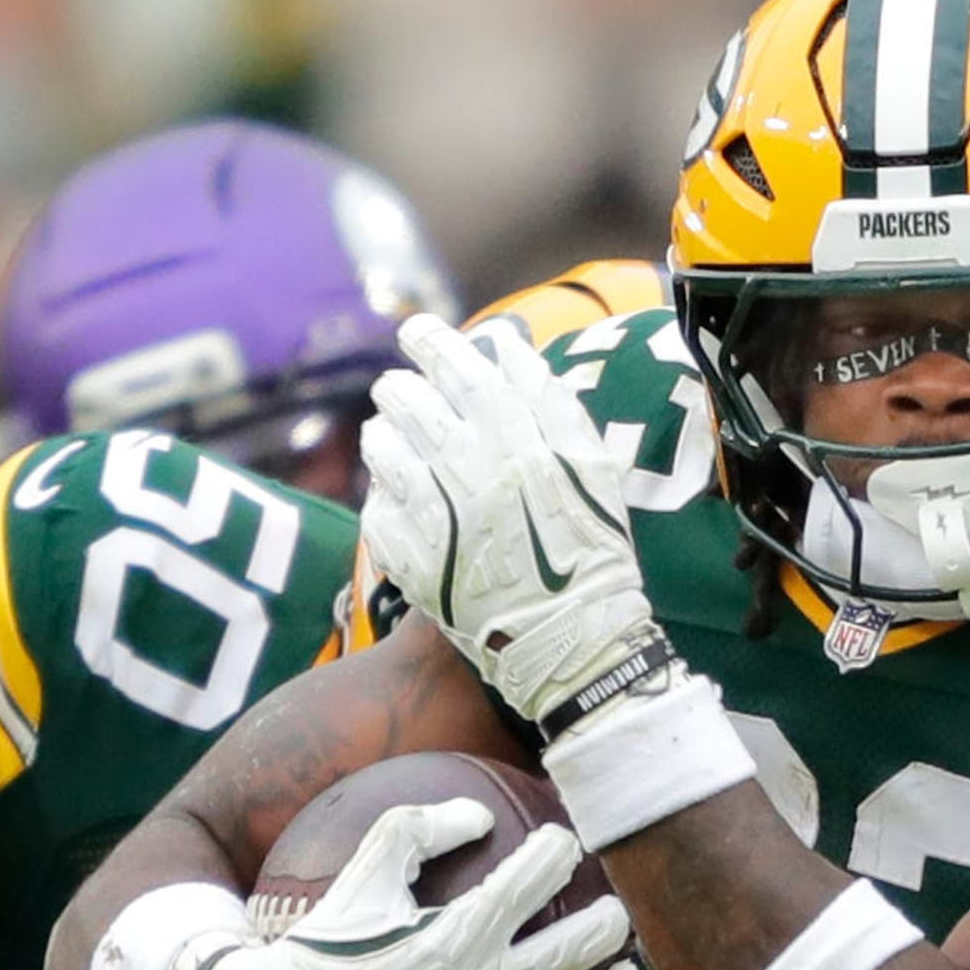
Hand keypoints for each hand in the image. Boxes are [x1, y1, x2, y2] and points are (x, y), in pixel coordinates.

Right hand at [83, 803, 633, 969]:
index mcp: (458, 936)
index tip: (565, 841)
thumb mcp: (361, 875)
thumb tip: (479, 813)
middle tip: (616, 907)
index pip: (533, 881)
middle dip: (610, 920)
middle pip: (579, 948)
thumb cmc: (327, 948)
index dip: (559, 852)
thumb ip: (417, 830)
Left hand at [359, 318, 662, 733]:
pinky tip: (397, 497)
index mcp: (513, 439)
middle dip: (399, 388)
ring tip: (390, 437)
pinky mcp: (412, 562)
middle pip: (409, 403)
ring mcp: (434, 518)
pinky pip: (379, 511)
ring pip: (384, 450)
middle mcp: (468, 471)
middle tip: (398, 388)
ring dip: (384, 436)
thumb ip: (546, 396)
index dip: (432, 342)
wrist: (573, 638)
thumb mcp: (589, 461)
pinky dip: (383, 497)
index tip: (415, 330)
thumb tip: (502, 344)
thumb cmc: (589, 545)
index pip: (458, 369)